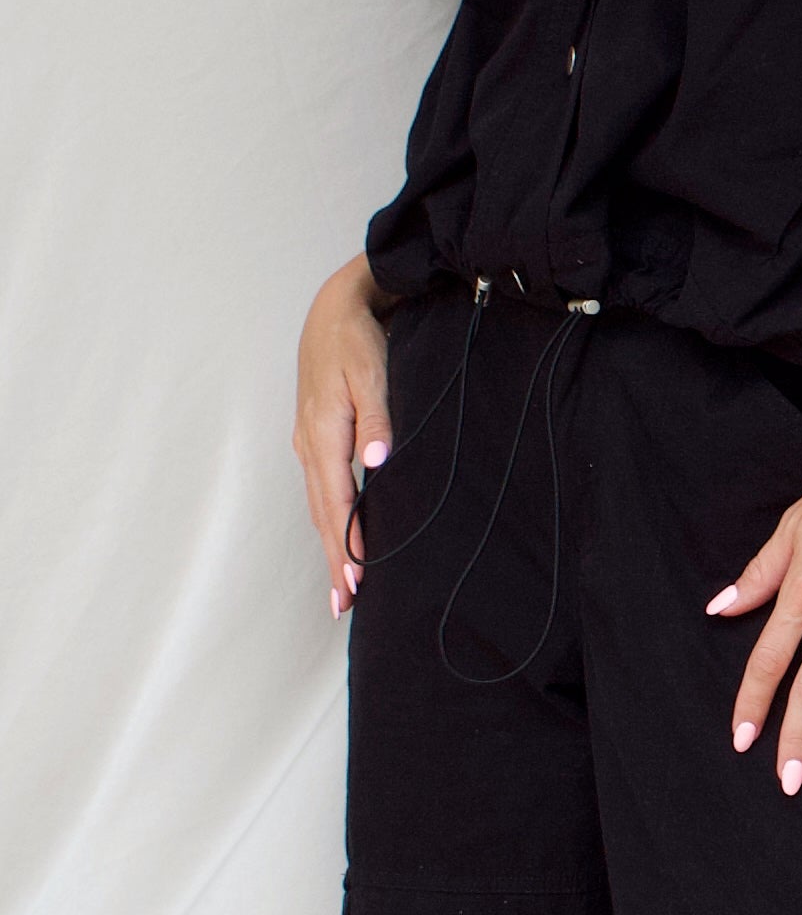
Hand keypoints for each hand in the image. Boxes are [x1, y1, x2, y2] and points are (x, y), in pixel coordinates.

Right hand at [293, 256, 394, 617]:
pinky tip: (342, 536)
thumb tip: (378, 462)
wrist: (334, 308)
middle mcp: (310, 444)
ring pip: (320, 506)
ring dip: (331, 546)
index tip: (356, 581)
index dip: (346, 544)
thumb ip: (378, 417)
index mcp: (323, 433)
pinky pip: (322, 490)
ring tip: (343, 585)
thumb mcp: (372, 371)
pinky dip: (330, 520)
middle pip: (322, 515)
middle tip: (344, 606)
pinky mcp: (316, 438)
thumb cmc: (356, 337)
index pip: (337, 502)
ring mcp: (309, 442)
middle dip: (335, 561)